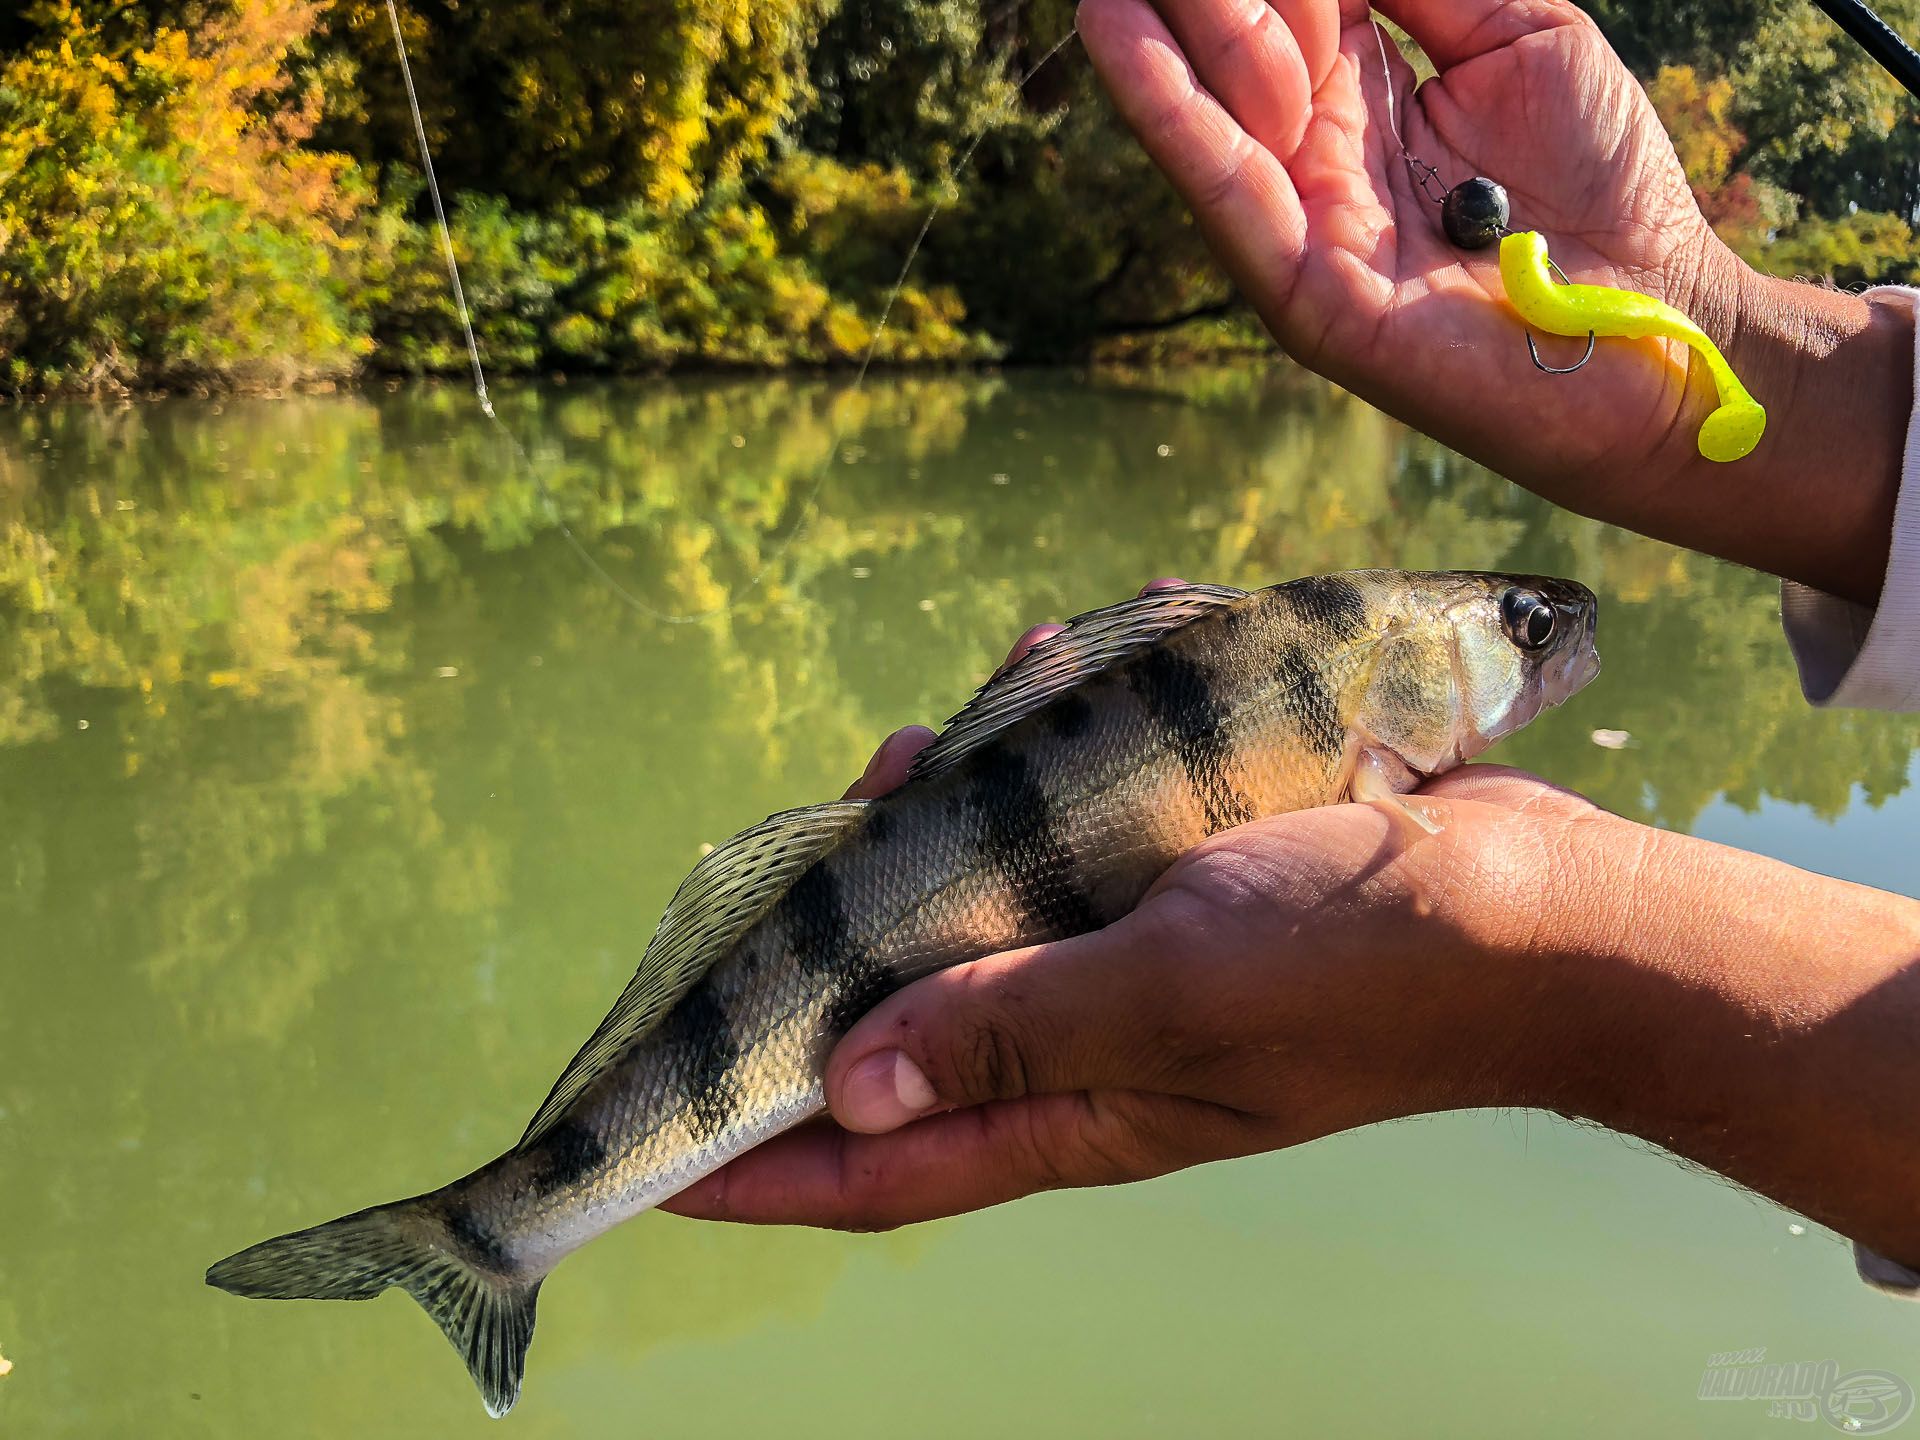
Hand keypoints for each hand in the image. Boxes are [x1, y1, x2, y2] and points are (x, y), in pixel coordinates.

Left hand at [665, 758, 1602, 1227]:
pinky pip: (1079, 820)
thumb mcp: (1169, 997)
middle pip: (909, 1008)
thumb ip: (1007, 1028)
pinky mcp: (1177, 881)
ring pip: (988, 896)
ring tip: (959, 719)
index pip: (878, 1165)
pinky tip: (1079, 664)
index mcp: (1073, 1107)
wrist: (1540, 904)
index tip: (649, 1151)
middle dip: (849, 923)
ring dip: (956, 808)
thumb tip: (850, 1086)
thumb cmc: (1365, 967)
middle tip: (849, 808)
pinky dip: (1059, 748)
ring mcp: (1131, 958)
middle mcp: (1085, 1043)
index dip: (758, 1164)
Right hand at [1073, 0, 1911, 603]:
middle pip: (1235, 39)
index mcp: (1362, 88)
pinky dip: (1165, 111)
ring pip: (1211, 104)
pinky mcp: (1304, 294)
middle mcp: (1314, 154)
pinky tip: (1111, 27)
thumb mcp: (1521, 36)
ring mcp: (1303, 225)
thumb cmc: (1605, 186)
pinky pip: (1223, 189)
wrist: (1661, 321)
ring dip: (1169, 23)